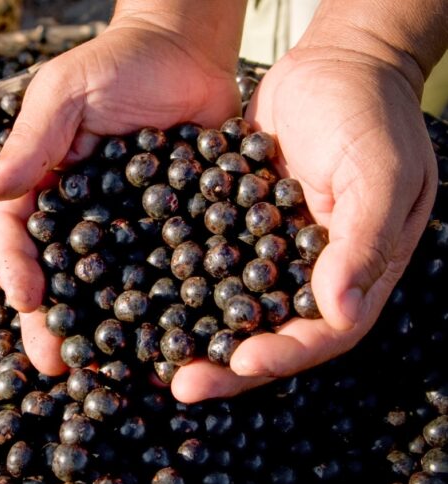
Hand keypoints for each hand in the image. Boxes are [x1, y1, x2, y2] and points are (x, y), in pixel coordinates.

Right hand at [0, 2, 245, 374]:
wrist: (190, 49)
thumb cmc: (118, 61)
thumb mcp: (64, 94)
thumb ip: (31, 143)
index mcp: (44, 184)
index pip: (17, 232)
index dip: (16, 267)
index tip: (25, 299)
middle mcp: (81, 214)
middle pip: (60, 273)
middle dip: (54, 319)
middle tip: (55, 362)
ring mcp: (128, 225)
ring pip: (109, 285)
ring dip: (104, 328)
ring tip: (106, 368)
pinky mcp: (175, 229)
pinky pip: (165, 272)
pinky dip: (163, 306)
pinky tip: (167, 338)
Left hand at [171, 45, 437, 401]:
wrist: (336, 64)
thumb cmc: (372, 115)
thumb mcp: (380, 174)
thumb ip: (363, 243)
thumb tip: (342, 314)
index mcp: (352, 273)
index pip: (320, 335)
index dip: (281, 355)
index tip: (239, 365)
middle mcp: (306, 272)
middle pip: (265, 332)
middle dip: (223, 362)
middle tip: (178, 383)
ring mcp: (267, 250)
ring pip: (227, 304)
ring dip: (192, 330)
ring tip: (148, 352)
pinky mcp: (233, 223)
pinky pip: (203, 259)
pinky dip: (175, 277)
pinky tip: (137, 292)